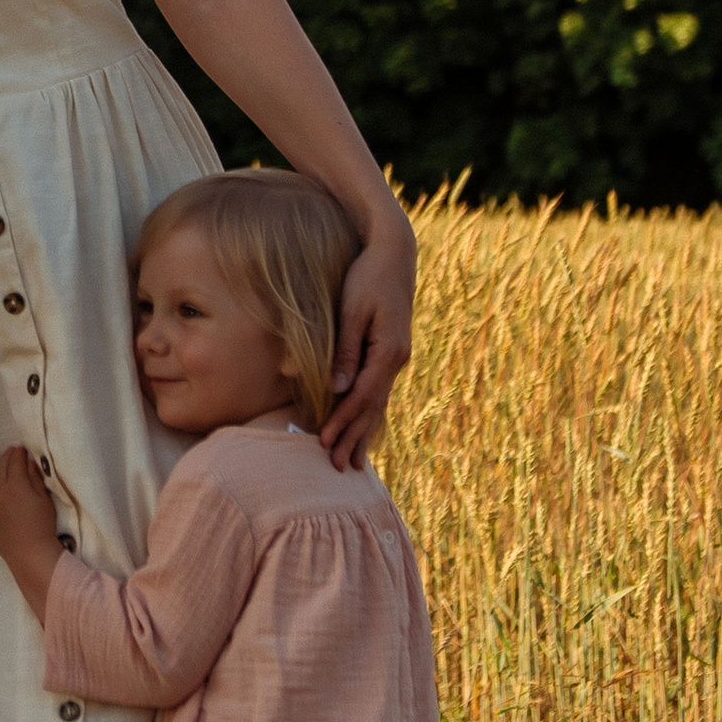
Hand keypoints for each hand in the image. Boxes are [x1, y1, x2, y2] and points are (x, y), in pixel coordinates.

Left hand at [0, 447, 66, 611]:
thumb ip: (35, 479)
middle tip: (13, 450)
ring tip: (3, 462)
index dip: (19, 454)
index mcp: (15, 484)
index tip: (22, 448)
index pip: (15, 462)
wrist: (28, 552)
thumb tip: (29, 464)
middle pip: (1, 467)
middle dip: (7, 457)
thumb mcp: (44, 499)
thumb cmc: (41, 525)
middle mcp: (0, 490)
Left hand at [323, 220, 415, 470]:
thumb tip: (338, 389)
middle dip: (354, 438)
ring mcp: (397, 358)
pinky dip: (370, 414)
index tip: (324, 442)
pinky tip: (366, 430)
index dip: (342, 422)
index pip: (362, 397)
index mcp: (388, 352)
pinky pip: (379, 391)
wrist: (394, 253)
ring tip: (354, 462)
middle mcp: (397, 360)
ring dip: (364, 433)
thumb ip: (345, 350)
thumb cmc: (367, 276)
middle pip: (373, 408)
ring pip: (379, 404)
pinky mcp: (391, 353)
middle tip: (338, 468)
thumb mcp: (353, 310)